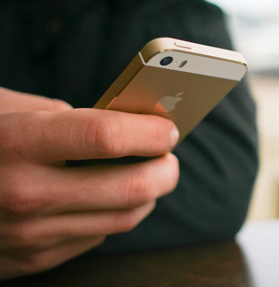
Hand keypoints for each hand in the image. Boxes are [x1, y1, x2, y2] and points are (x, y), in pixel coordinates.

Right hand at [0, 88, 178, 279]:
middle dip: (166, 169)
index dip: (149, 130)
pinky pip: (97, 235)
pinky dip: (115, 214)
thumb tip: (122, 125)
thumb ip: (64, 117)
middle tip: (170, 155)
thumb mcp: (4, 110)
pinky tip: (107, 197)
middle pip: (131, 187)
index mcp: (18, 144)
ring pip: (124, 218)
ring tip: (151, 174)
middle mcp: (26, 195)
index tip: (168, 127)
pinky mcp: (34, 260)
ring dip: (149, 195)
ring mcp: (31, 235)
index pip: (106, 137)